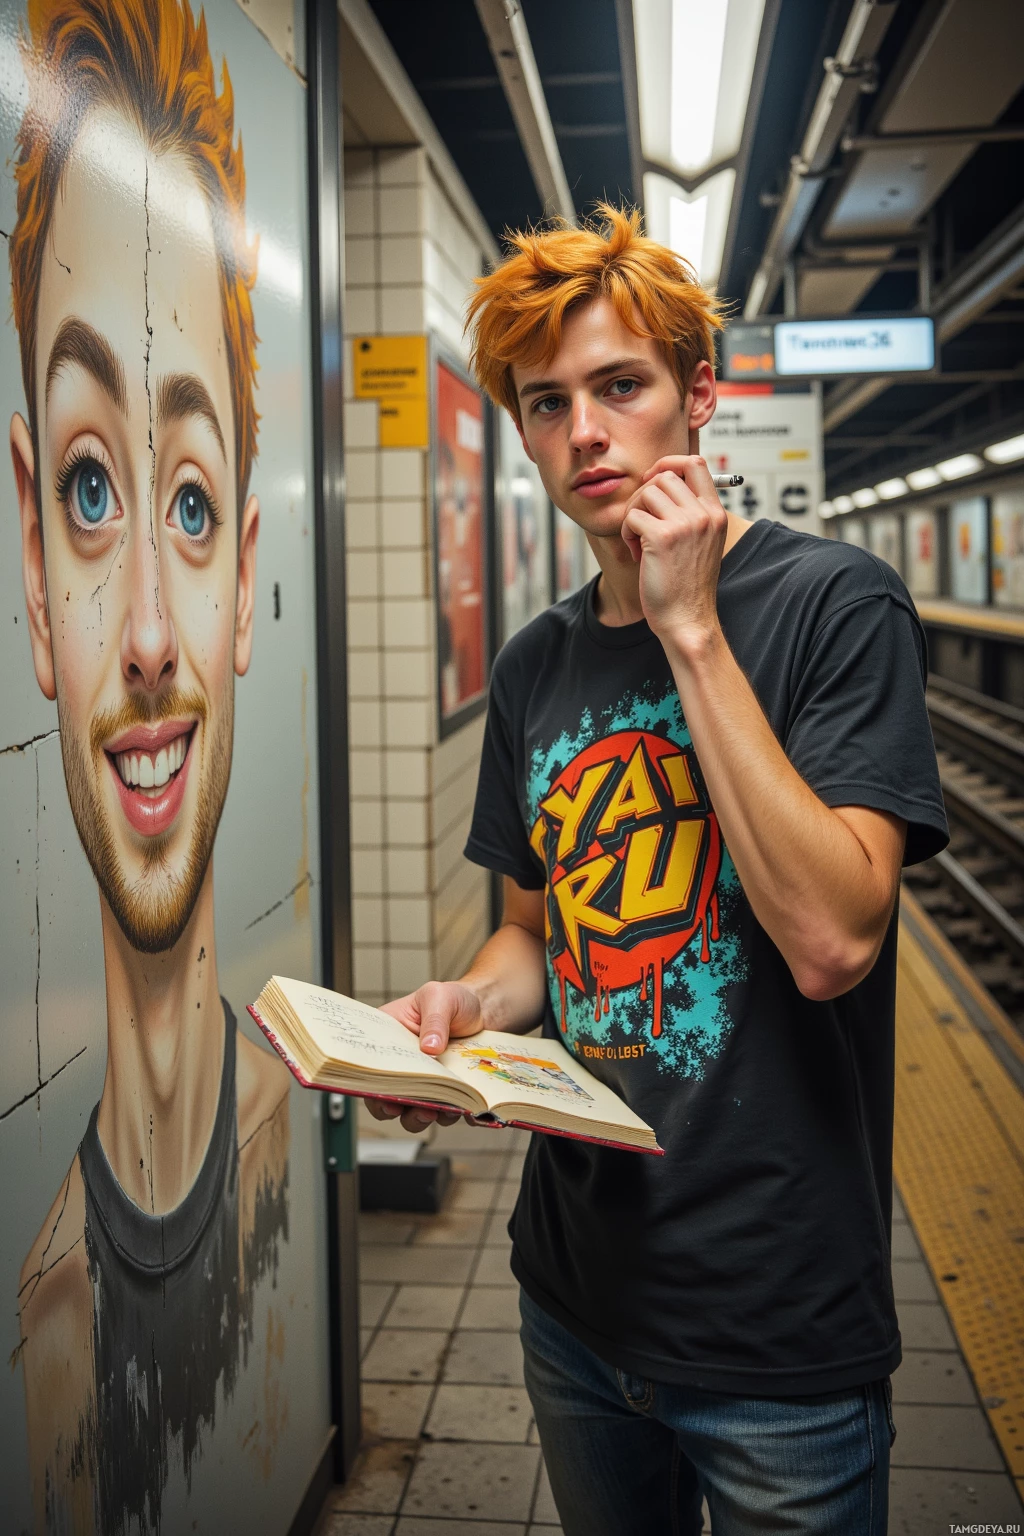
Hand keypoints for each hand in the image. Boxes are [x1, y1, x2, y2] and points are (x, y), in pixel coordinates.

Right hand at [364, 980, 483, 1133]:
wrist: (483, 1011)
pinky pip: (442, 1112)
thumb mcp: (439, 997)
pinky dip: (448, 1115)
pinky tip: (460, 1109)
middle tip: (402, 1108)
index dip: (369, 1082)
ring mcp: (422, 1081)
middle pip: (384, 1094)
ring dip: (417, 1117)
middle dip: (391, 1107)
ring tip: (433, 1111)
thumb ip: (434, 1020)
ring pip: (410, 1110)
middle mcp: (401, 1063)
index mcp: (389, 1037)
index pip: (369, 1063)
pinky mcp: (444, 1093)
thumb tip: (430, 1047)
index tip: (380, 1092)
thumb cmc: (454, 999)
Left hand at [621, 455, 726, 648]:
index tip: (653, 483)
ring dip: (633, 514)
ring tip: (638, 541)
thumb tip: (658, 483)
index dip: (668, 464)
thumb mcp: (701, 543)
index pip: (695, 463)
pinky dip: (626, 533)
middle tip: (640, 523)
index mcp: (715, 514)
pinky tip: (637, 554)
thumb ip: (690, 513)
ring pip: (645, 492)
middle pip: (664, 475)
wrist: (687, 620)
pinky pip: (632, 516)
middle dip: (643, 496)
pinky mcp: (662, 537)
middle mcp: (704, 515)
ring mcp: (685, 524)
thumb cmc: (688, 586)